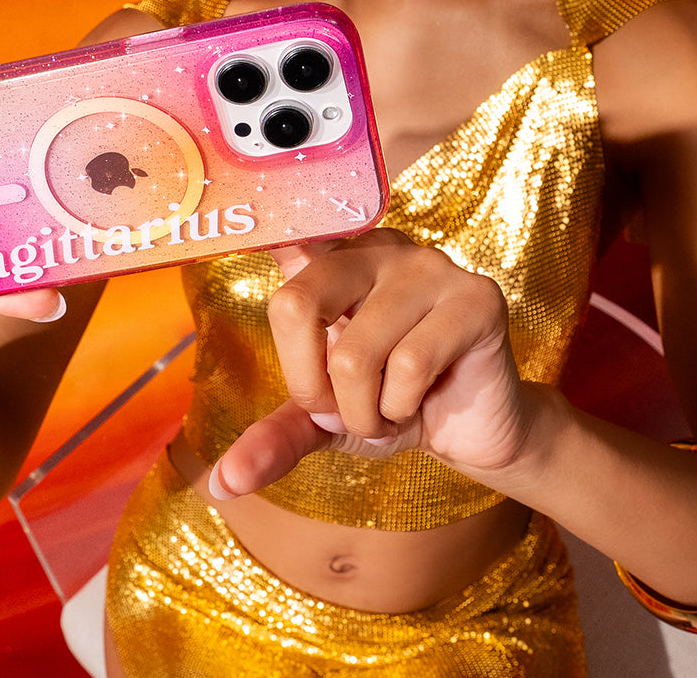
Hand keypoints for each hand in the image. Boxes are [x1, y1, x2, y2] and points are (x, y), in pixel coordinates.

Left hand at [210, 229, 527, 498]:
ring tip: (391, 407)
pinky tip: (422, 400)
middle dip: (311, 385)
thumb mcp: (325, 420)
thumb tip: (222, 483)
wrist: (472, 431)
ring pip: (355, 353)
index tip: (239, 214)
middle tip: (341, 408)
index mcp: (333, 261)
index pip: (282, 238)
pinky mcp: (474, 296)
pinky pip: (409, 363)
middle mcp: (376, 250)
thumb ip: (276, 435)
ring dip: (366, 411)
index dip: (258, 226)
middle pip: (298, 301)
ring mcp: (428, 266)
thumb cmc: (393, 405)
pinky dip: (404, 406)